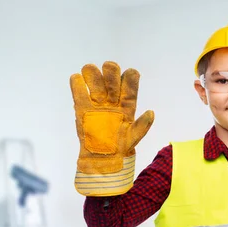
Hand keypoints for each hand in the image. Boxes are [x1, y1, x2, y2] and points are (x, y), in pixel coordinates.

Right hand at [70, 61, 153, 195]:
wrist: (101, 159)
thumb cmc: (120, 148)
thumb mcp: (133, 138)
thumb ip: (141, 126)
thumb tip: (151, 113)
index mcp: (127, 105)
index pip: (130, 87)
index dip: (131, 79)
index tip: (131, 73)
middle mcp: (112, 101)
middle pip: (112, 80)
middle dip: (111, 72)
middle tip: (109, 67)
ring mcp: (97, 103)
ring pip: (96, 82)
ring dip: (93, 74)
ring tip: (90, 70)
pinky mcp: (82, 108)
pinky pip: (79, 93)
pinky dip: (77, 84)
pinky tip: (76, 78)